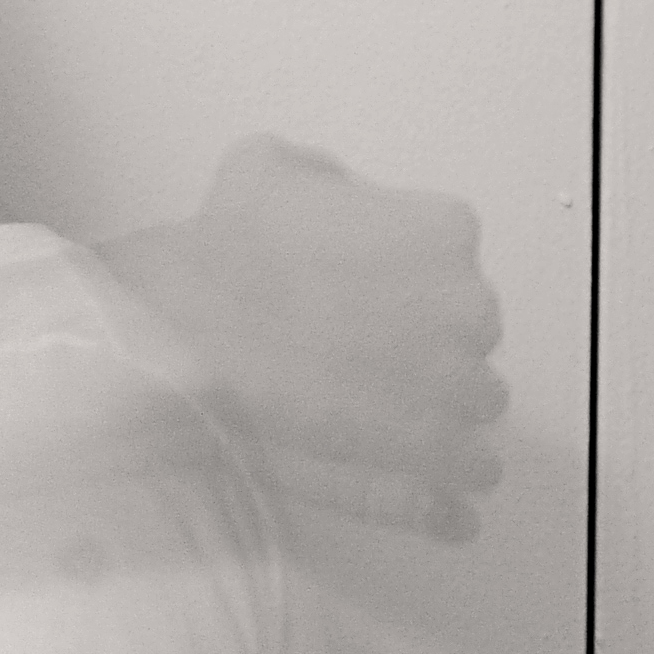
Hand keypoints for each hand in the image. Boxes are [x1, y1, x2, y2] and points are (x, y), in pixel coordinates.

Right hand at [109, 136, 507, 538]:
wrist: (177, 340)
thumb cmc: (220, 263)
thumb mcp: (265, 166)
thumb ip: (325, 178)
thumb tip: (332, 196)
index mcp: (443, 232)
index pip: (451, 262)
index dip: (403, 283)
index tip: (363, 299)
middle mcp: (468, 309)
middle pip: (470, 336)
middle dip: (424, 349)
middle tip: (353, 358)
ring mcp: (458, 392)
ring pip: (476, 407)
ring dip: (437, 415)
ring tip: (369, 422)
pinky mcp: (438, 462)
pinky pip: (468, 475)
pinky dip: (444, 487)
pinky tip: (415, 486)